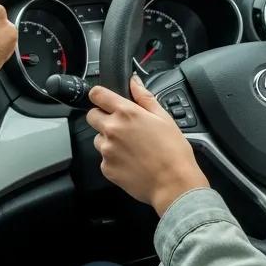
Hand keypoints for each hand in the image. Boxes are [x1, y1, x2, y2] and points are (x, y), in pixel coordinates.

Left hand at [87, 76, 208, 215]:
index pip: (97, 94)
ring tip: (131, 148)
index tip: (104, 100)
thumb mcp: (164, 117)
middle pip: (92, 116)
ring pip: (98, 138)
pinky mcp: (106, 168)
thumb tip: (134, 81)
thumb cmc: (173, 152)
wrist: (173, 184)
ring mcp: (107, 150)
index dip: (100, 95)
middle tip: (122, 126)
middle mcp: (112, 129)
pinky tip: (131, 161)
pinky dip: (113, 159)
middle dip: (103, 117)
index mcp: (126, 113)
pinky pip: (104, 158)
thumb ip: (144, 96)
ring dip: (109, 140)